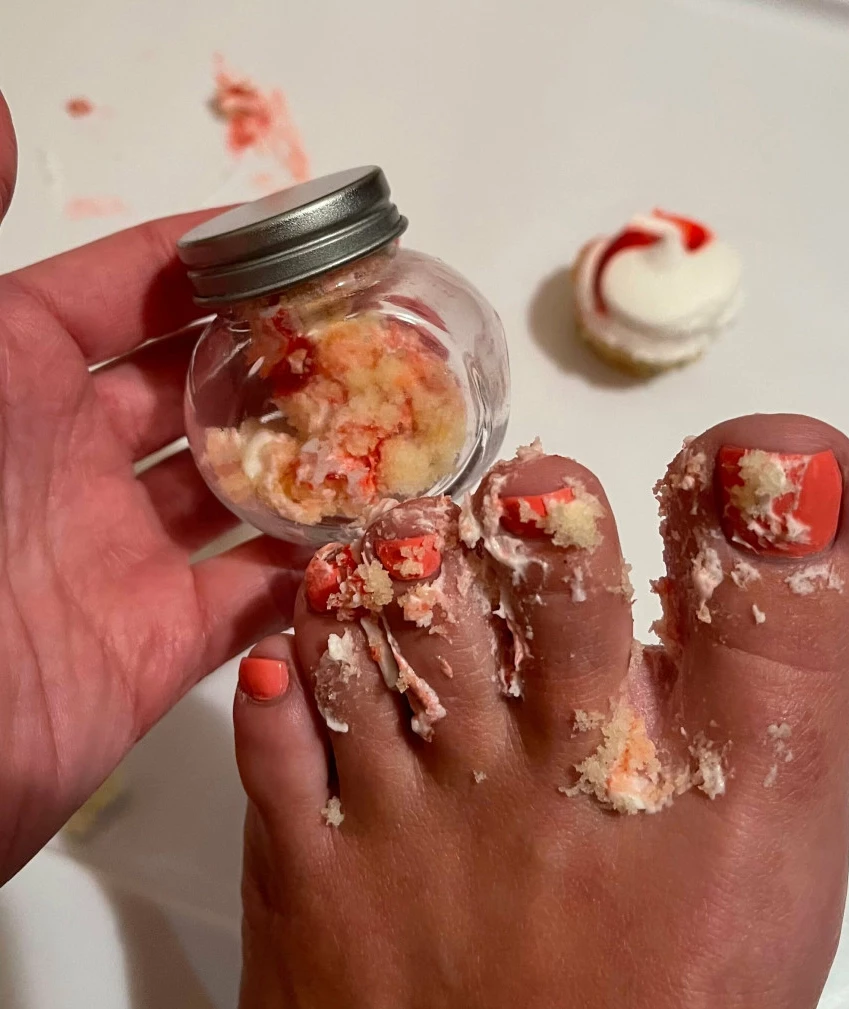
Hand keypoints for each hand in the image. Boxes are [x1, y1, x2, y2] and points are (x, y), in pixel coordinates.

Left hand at [0, 91, 307, 883]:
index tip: (301, 237)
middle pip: (200, 387)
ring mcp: (119, 552)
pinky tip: (377, 534)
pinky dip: (312, 568)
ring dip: (312, 459)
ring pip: (239, 489)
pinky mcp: (159, 641)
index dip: (212, 258)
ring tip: (397, 422)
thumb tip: (3, 114)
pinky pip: (254, 594)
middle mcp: (69, 459)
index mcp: (11, 380)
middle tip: (373, 332)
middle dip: (282, 355)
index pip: (128, 294)